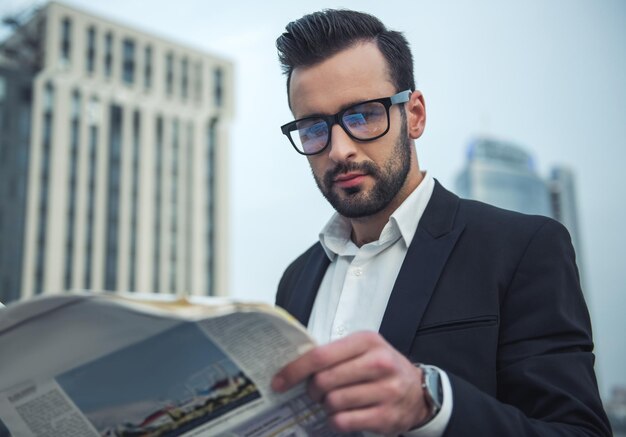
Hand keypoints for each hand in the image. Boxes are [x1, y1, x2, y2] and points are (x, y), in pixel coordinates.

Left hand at [271, 331, 430, 434]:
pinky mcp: (386, 416)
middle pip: (324, 381)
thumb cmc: (382, 367)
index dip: (295, 370)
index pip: (321, 356)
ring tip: (334, 402)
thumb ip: (334, 353)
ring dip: (326, 406)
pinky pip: (344, 421)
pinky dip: (336, 420)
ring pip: (333, 402)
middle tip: (315, 392)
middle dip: (312, 390)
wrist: (418, 391)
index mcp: (367, 341)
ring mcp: (385, 391)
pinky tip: (343, 414)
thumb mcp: (363, 349)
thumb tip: (294, 366)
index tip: (278, 381)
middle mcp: (379, 363)